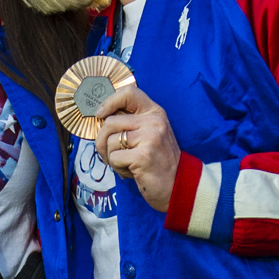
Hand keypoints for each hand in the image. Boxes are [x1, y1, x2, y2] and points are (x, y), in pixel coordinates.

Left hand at [94, 86, 181, 213]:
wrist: (178, 186)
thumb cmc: (157, 162)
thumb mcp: (149, 135)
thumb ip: (131, 124)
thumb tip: (100, 118)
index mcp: (155, 113)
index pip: (129, 92)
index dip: (109, 101)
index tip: (100, 114)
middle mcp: (154, 122)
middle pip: (110, 122)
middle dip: (101, 141)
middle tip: (108, 155)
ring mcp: (150, 138)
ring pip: (109, 142)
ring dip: (111, 158)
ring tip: (126, 165)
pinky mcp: (144, 155)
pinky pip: (114, 158)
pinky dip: (117, 168)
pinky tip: (131, 172)